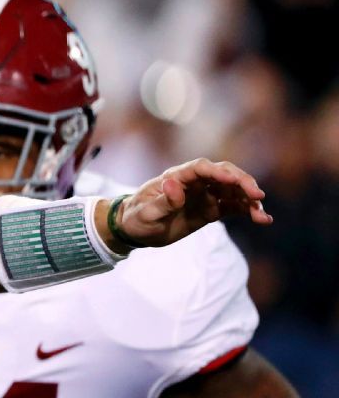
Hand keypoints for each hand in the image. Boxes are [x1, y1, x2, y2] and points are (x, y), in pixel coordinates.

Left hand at [113, 158, 271, 248]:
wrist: (135, 229)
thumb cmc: (136, 218)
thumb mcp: (146, 213)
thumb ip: (162, 201)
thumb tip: (173, 184)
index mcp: (175, 177)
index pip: (201, 168)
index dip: (219, 172)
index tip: (234, 180)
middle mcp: (193, 183)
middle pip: (223, 175)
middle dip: (242, 182)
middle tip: (257, 196)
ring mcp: (204, 195)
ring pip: (232, 190)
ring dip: (249, 199)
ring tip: (261, 215)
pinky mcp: (210, 209)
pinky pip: (233, 207)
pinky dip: (248, 211)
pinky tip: (262, 219)